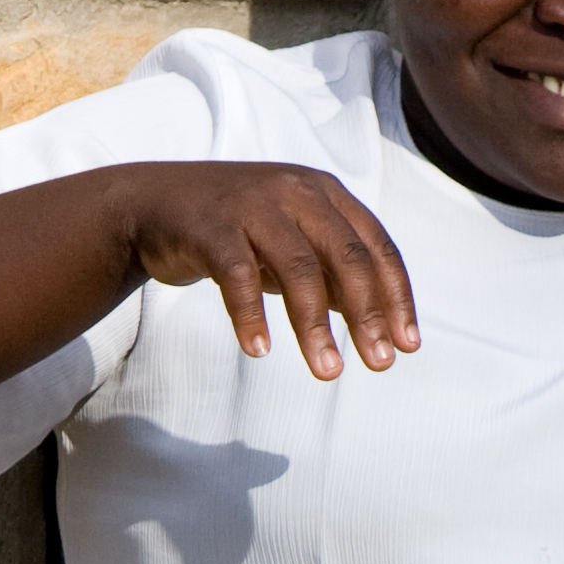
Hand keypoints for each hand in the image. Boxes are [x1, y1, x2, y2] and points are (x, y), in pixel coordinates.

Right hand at [115, 162, 418, 382]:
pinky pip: (236, 275)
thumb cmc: (238, 230)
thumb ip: (334, 275)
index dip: (396, 297)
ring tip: (328, 371)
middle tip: (380, 364)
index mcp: (325, 194)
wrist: (155, 203)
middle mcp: (295, 192)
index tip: (408, 345)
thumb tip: (382, 323)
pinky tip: (259, 350)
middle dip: (368, 314)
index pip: (376, 247)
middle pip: (346, 257)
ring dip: (315, 325)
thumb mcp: (295, 244)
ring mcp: (253, 206)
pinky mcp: (211, 227)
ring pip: (298, 268)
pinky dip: (250, 314)